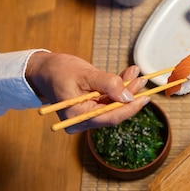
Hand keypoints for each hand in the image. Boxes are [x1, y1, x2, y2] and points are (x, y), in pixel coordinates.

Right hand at [25, 51, 149, 133]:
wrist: (44, 70)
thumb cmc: (58, 70)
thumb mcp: (85, 73)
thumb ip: (108, 84)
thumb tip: (129, 96)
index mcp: (77, 116)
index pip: (110, 117)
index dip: (130, 108)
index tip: (145, 98)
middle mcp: (82, 121)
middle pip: (114, 112)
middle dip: (130, 95)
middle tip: (142, 79)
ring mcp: (86, 116)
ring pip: (113, 105)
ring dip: (126, 89)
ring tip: (135, 73)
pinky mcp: (90, 109)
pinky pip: (108, 101)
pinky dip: (118, 88)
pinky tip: (128, 75)